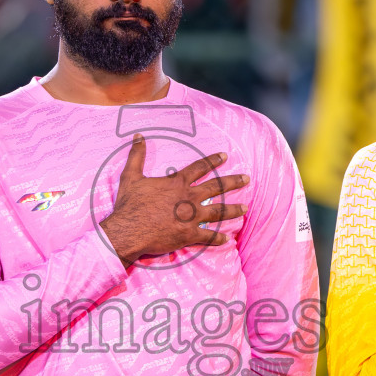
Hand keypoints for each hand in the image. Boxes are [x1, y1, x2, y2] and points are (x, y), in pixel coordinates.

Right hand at [99, 134, 247, 264]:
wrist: (129, 230)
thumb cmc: (130, 204)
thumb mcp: (131, 176)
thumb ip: (137, 155)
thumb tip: (138, 136)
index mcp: (177, 183)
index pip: (200, 167)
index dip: (213, 160)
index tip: (225, 155)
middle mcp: (188, 198)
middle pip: (216, 187)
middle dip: (233, 182)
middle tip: (247, 179)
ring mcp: (191, 217)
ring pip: (219, 212)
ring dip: (233, 209)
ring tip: (245, 208)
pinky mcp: (188, 234)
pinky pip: (208, 237)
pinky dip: (218, 238)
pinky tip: (227, 239)